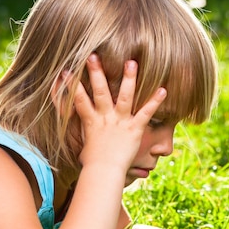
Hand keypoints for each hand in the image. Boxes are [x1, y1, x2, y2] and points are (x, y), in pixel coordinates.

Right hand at [73, 53, 166, 170]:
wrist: (104, 173)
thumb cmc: (93, 164)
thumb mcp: (83, 148)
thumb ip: (83, 139)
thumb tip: (80, 145)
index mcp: (91, 121)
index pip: (78, 100)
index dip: (70, 85)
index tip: (65, 71)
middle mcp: (105, 118)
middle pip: (99, 91)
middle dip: (96, 72)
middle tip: (93, 55)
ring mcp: (120, 122)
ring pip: (124, 96)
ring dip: (128, 79)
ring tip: (131, 62)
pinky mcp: (134, 129)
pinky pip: (146, 113)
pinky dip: (155, 101)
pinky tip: (163, 89)